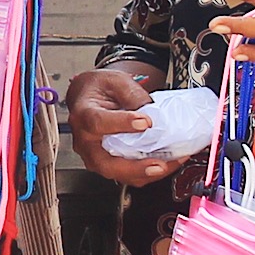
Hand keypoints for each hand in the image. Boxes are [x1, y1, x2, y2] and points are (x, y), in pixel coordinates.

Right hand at [65, 65, 180, 184]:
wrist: (88, 96)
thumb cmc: (98, 88)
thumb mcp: (116, 81)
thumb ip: (133, 94)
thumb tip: (153, 113)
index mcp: (83, 114)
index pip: (98, 122)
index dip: (122, 124)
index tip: (146, 123)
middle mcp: (85, 140)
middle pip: (105, 163)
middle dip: (134, 168)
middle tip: (159, 164)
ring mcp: (94, 155)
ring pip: (117, 173)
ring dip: (146, 173)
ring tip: (171, 163)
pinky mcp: (107, 163)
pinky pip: (126, 174)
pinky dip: (147, 173)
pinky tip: (166, 163)